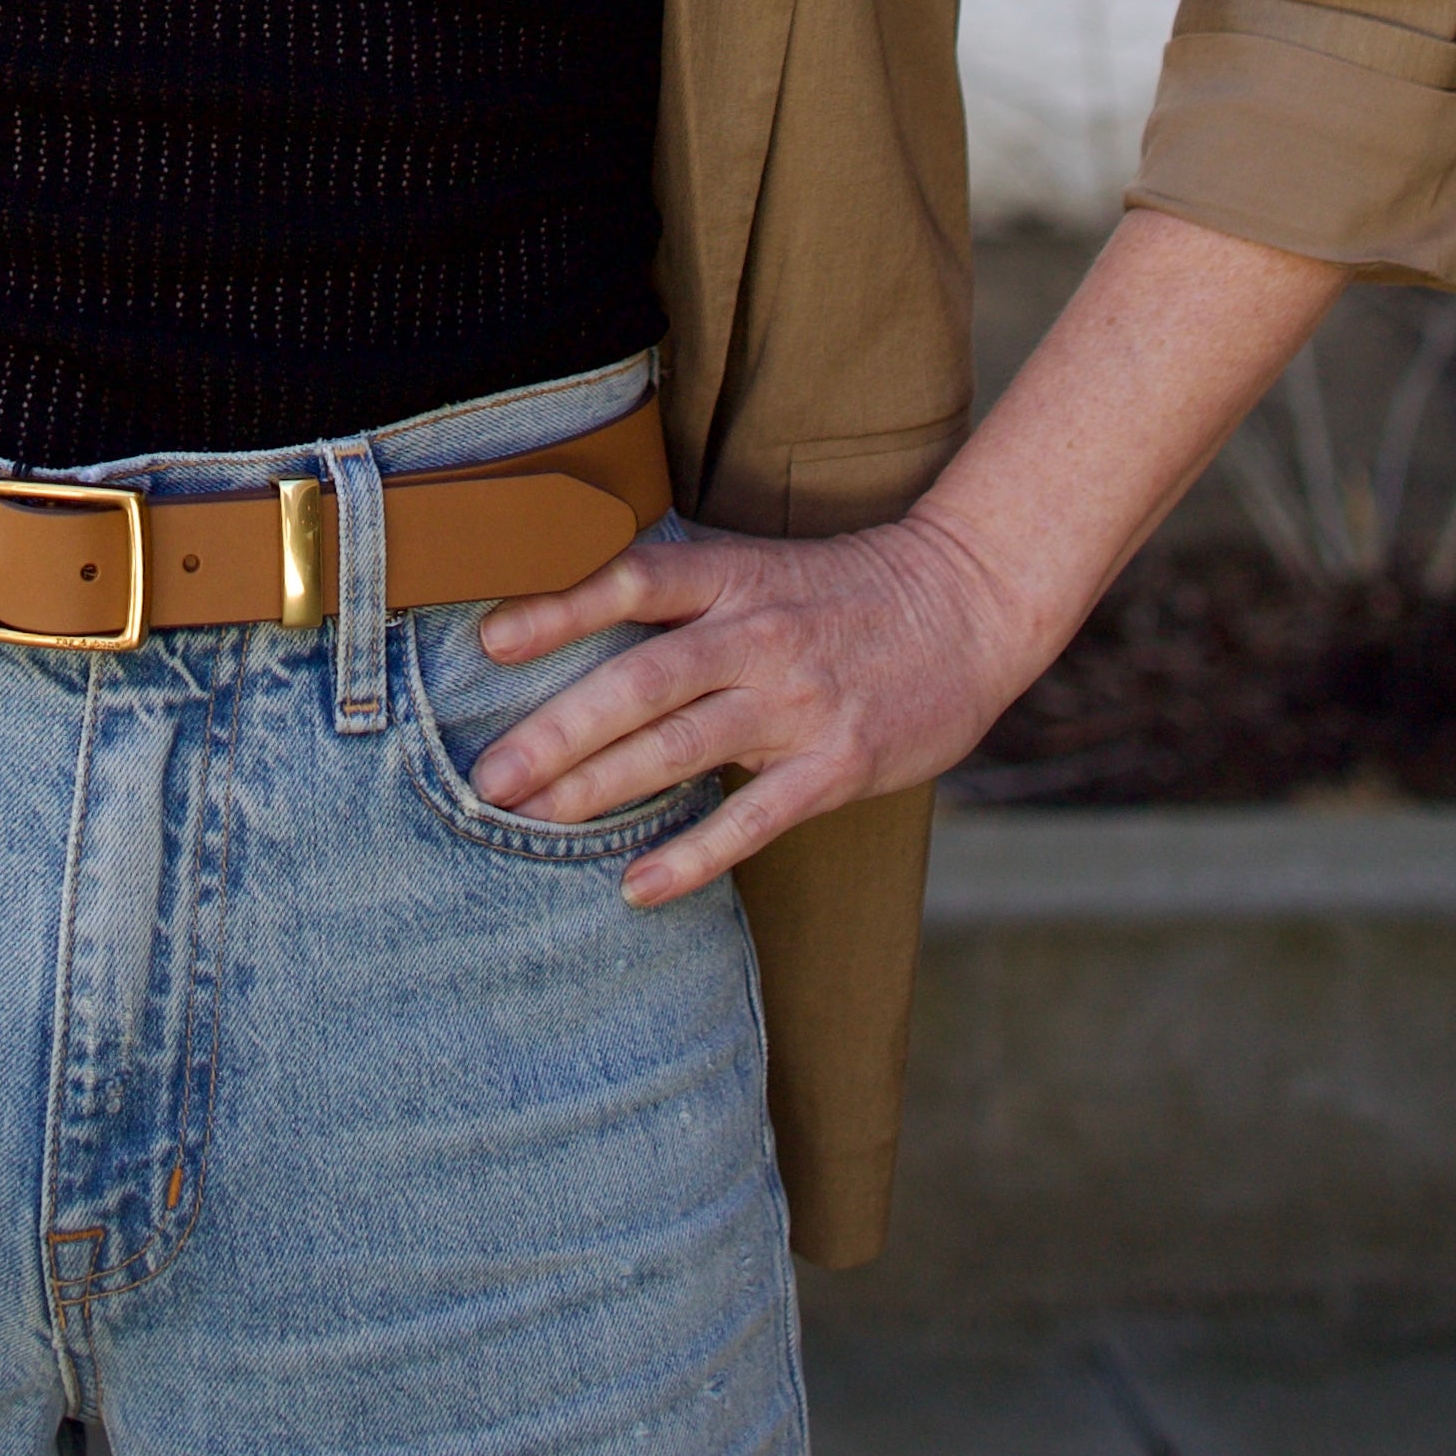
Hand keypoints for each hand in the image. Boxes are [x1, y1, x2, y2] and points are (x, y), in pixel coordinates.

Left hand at [468, 513, 1035, 906]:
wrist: (967, 604)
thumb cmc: (842, 594)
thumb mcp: (759, 569)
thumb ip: (679, 598)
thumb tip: (567, 623)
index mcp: (733, 578)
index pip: (633, 582)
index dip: (559, 608)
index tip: (489, 643)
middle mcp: (758, 635)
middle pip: (641, 681)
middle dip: (557, 730)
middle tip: (488, 776)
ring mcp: (798, 702)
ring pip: (683, 746)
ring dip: (600, 787)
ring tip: (532, 819)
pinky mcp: (837, 764)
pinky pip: (753, 817)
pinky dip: (693, 856)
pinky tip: (638, 886)